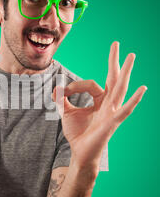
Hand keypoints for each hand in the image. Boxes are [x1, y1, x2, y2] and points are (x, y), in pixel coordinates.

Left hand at [52, 41, 146, 167]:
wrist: (80, 153)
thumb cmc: (78, 134)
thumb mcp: (67, 113)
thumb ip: (62, 100)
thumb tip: (54, 89)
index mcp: (100, 100)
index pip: (91, 83)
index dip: (74, 85)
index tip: (62, 92)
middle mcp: (108, 103)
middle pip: (114, 78)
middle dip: (115, 61)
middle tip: (116, 44)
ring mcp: (112, 112)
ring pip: (120, 88)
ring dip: (126, 72)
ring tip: (131, 56)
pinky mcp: (113, 122)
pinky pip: (125, 109)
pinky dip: (134, 99)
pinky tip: (142, 89)